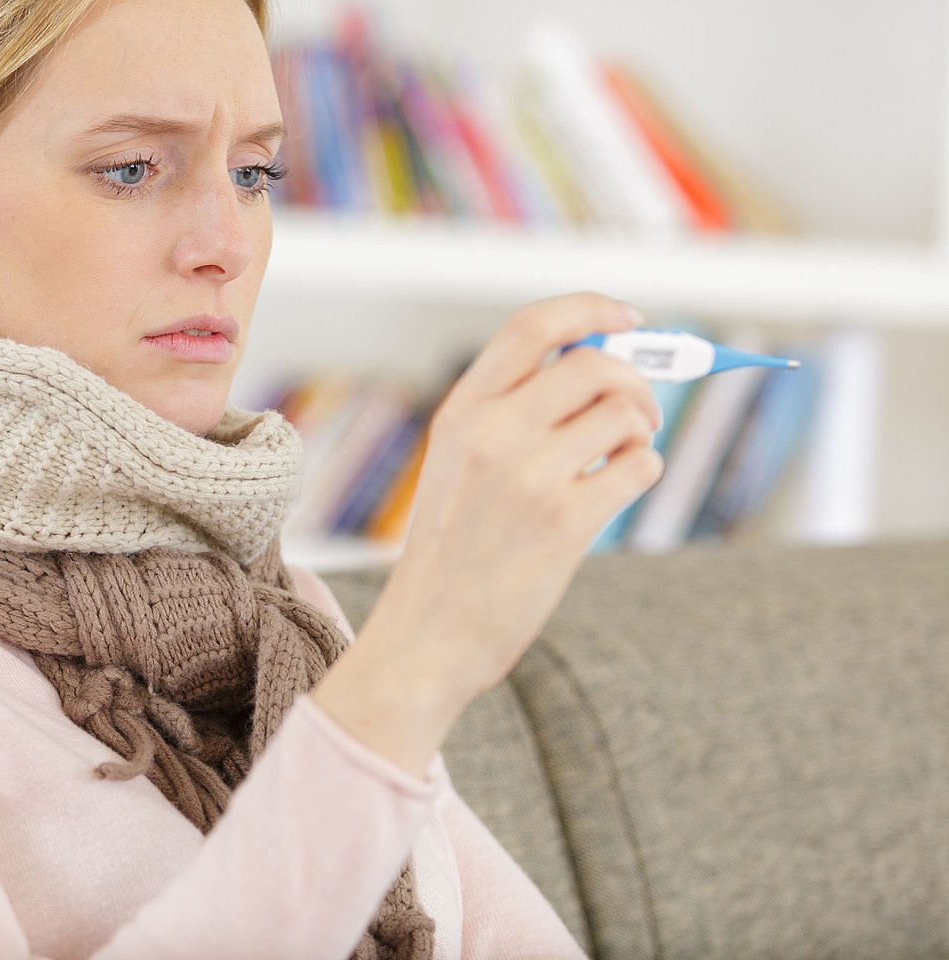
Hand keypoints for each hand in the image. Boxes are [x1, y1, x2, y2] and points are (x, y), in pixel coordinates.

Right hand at [313, 293, 663, 774]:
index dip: (590, 308)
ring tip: (619, 462)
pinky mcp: (564, 521)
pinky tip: (613, 495)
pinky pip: (638, 467)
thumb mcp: (457, 464)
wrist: (430, 633)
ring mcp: (528, 475)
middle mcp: (491, 432)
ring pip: (624, 414)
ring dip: (640, 433)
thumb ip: (509, 412)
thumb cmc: (453, 550)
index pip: (531, 326)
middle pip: (593, 364)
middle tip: (639, 414)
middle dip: (634, 381)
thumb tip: (602, 365)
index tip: (627, 318)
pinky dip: (641, 473)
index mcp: (461, 411)